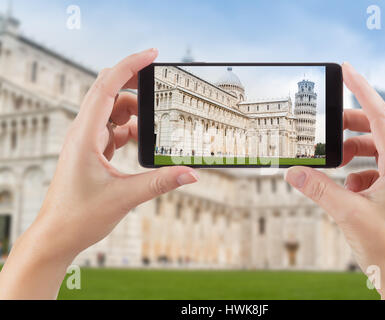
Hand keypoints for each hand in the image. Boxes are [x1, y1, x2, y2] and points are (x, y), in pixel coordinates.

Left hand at [0, 49, 197, 298]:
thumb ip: (161, 182)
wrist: (57, 236)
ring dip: (133, 114)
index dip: (130, 66)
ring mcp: (85, 141)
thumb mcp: (125, 197)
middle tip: (159, 84)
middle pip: (109, 93)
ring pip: (111, 112)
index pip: (107, 87)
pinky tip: (140, 142)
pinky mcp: (90, 152)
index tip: (152, 55)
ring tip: (154, 125)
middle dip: (134, 84)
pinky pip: (111, 130)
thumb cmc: (79, 216)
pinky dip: (128, 130)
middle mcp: (82, 133)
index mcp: (85, 135)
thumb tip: (191, 174)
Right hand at [285, 62, 384, 299]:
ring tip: (333, 162)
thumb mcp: (347, 213)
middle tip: (327, 126)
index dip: (363, 91)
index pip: (382, 117)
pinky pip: (374, 173)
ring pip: (375, 153)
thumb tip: (294, 172)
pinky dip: (356, 173)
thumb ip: (318, 189)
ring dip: (352, 153)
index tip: (347, 71)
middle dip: (351, 126)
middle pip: (378, 132)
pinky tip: (344, 189)